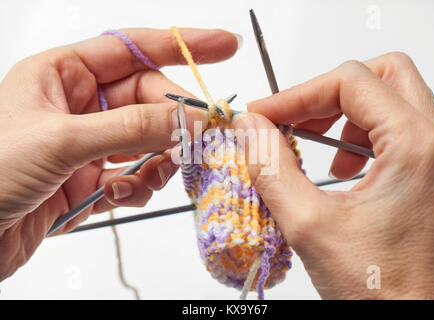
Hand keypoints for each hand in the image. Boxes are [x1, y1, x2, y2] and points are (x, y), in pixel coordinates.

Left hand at [0, 28, 237, 280]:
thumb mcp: (62, 141)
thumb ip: (131, 128)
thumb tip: (189, 119)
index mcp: (63, 76)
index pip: (133, 49)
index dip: (182, 45)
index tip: (225, 46)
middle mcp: (80, 107)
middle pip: (149, 101)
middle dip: (174, 121)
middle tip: (200, 139)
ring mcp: (89, 145)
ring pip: (148, 142)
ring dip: (157, 161)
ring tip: (147, 178)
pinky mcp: (92, 181)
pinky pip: (135, 175)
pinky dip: (139, 187)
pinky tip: (117, 196)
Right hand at [233, 52, 433, 298]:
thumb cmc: (384, 290)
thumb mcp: (310, 226)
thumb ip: (272, 169)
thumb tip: (250, 129)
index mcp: (415, 146)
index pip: (350, 82)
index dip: (297, 94)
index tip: (264, 116)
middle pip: (382, 76)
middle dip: (329, 92)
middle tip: (293, 120)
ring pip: (391, 99)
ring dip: (344, 114)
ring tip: (313, 145)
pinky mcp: (432, 173)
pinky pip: (397, 130)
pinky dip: (360, 136)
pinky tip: (341, 171)